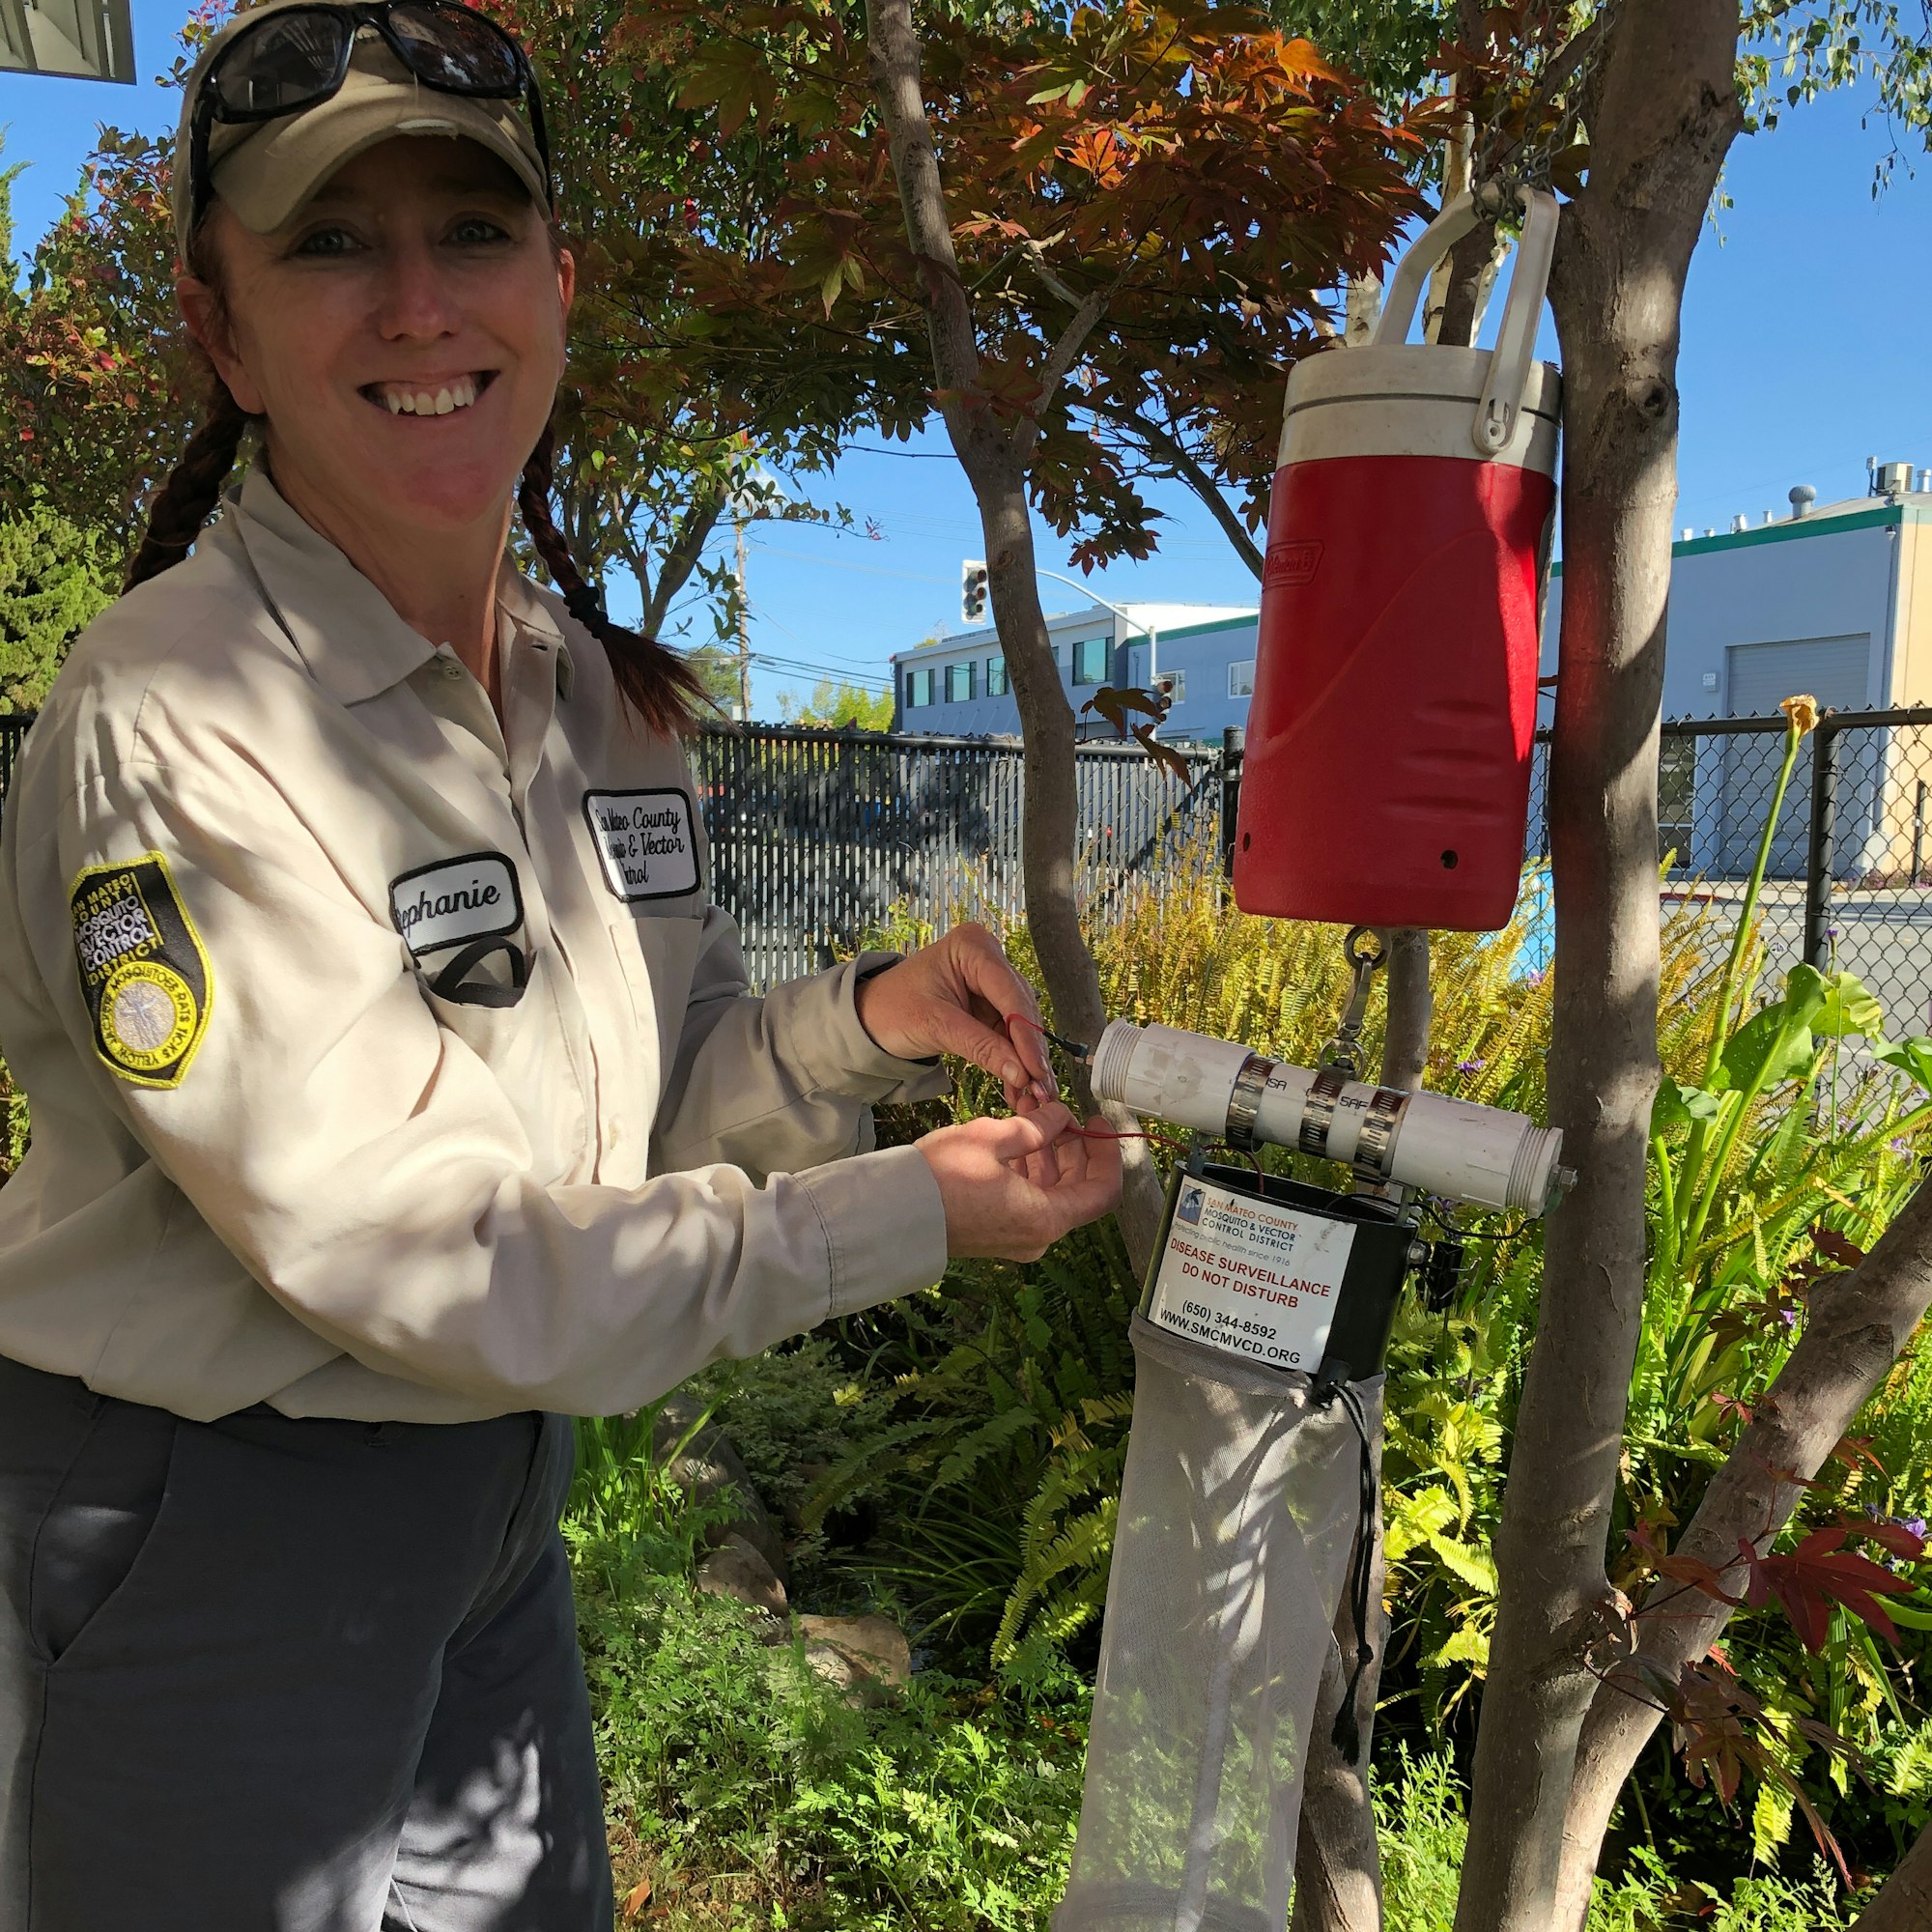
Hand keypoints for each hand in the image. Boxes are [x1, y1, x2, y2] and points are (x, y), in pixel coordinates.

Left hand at [855, 923, 1055, 1109]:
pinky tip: (1020, 1087)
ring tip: (1036, 1096)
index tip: (1037, 1070)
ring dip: (1026, 1061)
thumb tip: (1022, 1075)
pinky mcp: (988, 1004)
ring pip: (1020, 1024)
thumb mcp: (936, 1027)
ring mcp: (989, 981)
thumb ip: (982, 1048)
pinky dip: (1013, 1060)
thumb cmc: (891, 1010)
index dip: (1026, 1034)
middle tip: (1043, 1089)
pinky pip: (1007, 1034)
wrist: (867, 1018)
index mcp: (972, 947)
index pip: (1010, 993)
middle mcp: (987, 957)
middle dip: (1030, 1051)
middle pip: (1021, 1008)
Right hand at [917, 1103, 1122, 1259]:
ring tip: (1030, 1112)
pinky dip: (1028, 1168)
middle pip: (1077, 1189)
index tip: (1098, 1122)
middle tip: (1058, 1111)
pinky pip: (1028, 1198)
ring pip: (1051, 1191)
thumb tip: (1060, 1115)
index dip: (1108, 1153)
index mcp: (1047, 1218)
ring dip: (1047, 1152)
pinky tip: (1014, 1136)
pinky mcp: (997, 1232)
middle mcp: (1038, 1235)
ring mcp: (1017, 1237)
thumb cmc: (941, 1178)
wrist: (890, 1213)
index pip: (1103, 1190)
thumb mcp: (994, 1138)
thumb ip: (1038, 1126)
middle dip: (1073, 1146)